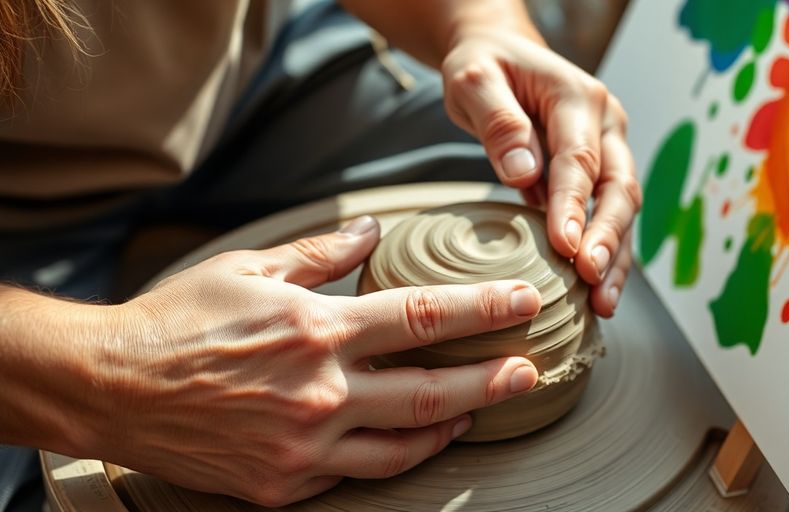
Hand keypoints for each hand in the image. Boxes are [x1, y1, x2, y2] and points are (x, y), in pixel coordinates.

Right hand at [83, 216, 541, 506]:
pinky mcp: (282, 483)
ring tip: (477, 412)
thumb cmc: (177, 320)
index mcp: (316, 329)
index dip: (483, 310)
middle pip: (431, 390)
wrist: (109, 386)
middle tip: (528, 370)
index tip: (523, 303)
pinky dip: (390, 457)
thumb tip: (371, 233)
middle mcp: (318, 391)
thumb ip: (321, 253)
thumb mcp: (249, 267)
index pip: (423, 317)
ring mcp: (302, 445)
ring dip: (450, 427)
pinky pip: (354, 475)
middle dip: (490, 380)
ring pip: (402, 446)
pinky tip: (408, 441)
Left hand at [441, 29, 640, 317]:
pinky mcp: (597, 174)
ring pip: (622, 208)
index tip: (565, 246)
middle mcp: (604, 124)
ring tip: (603, 303)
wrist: (499, 55)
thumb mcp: (473, 80)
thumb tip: (522, 170)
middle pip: (618, 187)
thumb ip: (498, 120)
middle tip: (591, 279)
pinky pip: (606, 217)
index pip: (580, 158)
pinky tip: (595, 293)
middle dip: (607, 237)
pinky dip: (604, 253)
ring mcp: (606, 149)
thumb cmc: (484, 67)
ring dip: (615, 256)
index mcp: (576, 97)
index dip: (574, 204)